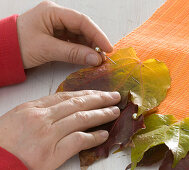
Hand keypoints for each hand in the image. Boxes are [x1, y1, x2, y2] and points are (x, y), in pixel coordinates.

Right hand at [0, 91, 120, 169]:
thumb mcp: (18, 118)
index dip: (86, 93)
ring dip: (101, 114)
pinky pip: (78, 140)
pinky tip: (103, 134)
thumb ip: (40, 111)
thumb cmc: (3, 143)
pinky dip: (93, 137)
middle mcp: (42, 118)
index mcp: (33, 108)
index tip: (98, 92)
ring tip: (114, 111)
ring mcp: (47, 135)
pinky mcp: (51, 154)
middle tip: (114, 96)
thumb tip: (63, 108)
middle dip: (99, 99)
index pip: (66, 96)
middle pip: (77, 104)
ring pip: (81, 118)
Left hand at [17, 1, 112, 68]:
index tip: (108, 48)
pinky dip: (81, 48)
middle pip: (82, 27)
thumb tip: (96, 59)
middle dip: (95, 41)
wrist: (3, 51)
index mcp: (52, 11)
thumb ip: (73, 53)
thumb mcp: (47, 49)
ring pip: (79, 34)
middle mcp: (56, 15)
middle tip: (104, 56)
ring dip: (89, 46)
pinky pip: (73, 40)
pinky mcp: (56, 34)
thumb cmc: (19, 45)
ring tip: (97, 58)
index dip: (97, 34)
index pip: (81, 21)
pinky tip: (87, 56)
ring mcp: (57, 25)